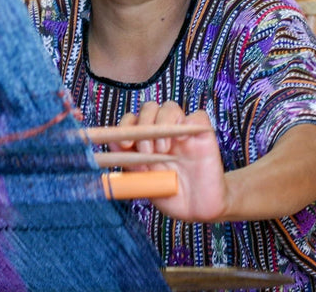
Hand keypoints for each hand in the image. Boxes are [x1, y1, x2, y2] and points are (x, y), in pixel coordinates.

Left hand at [113, 101, 227, 221]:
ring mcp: (183, 132)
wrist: (200, 209)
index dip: (125, 126)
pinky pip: (197, 116)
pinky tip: (183, 142)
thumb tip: (113, 143)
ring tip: (163, 149)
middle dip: (143, 124)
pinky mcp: (203, 135)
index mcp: (146, 142)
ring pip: (170, 107)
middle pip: (149, 108)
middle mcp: (163, 134)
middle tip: (146, 150)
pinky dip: (188, 123)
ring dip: (162, 123)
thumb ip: (131, 163)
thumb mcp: (146, 183)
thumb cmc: (172, 196)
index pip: (132, 121)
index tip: (124, 145)